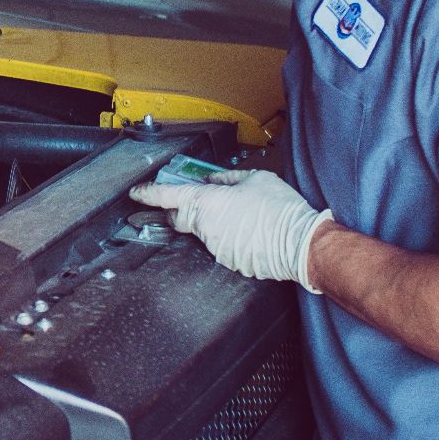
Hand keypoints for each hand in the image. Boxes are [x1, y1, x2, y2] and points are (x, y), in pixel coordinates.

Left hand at [129, 170, 332, 292]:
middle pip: (179, 218)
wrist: (301, 243)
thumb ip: (227, 178)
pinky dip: (229, 238)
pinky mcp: (228, 261)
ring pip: (203, 233)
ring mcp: (215, 247)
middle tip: (196, 202)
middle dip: (180, 210)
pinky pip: (221, 246)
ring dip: (212, 224)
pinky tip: (249, 232)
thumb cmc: (280, 208)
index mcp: (207, 202)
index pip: (167, 197)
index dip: (148, 194)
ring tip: (241, 216)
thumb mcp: (255, 179)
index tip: (137, 193)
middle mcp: (205, 227)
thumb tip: (213, 180)